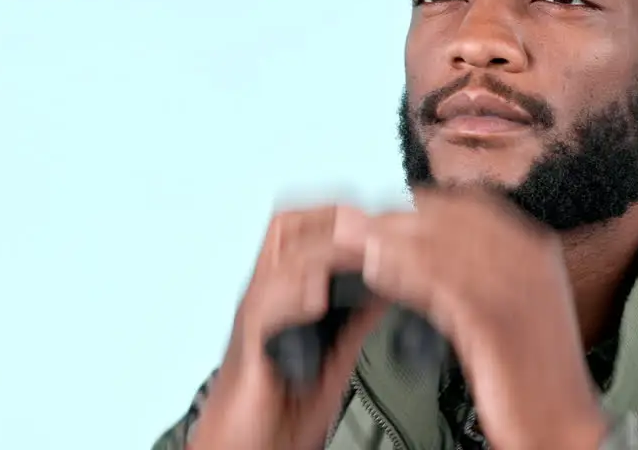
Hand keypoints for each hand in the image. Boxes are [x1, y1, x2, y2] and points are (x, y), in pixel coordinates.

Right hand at [189, 205, 383, 449]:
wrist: (249, 444)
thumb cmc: (284, 400)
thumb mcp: (337, 347)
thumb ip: (359, 312)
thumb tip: (393, 282)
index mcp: (289, 290)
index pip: (307, 225)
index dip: (344, 212)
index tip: (384, 212)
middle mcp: (268, 294)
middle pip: (286, 227)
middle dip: (331, 219)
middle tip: (371, 221)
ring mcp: (254, 318)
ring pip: (279, 263)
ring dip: (321, 251)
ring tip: (357, 249)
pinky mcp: (244, 348)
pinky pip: (261, 312)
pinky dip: (291, 298)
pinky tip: (318, 297)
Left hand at [340, 187, 609, 449]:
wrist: (560, 424)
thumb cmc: (530, 372)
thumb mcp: (507, 304)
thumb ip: (474, 271)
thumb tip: (423, 246)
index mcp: (537, 248)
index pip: (473, 207)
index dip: (423, 206)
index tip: (386, 212)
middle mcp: (531, 258)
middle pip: (452, 220)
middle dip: (400, 220)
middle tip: (356, 224)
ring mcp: (518, 285)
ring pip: (442, 248)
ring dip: (392, 243)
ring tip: (356, 246)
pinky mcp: (498, 318)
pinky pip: (441, 284)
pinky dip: (404, 275)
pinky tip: (378, 274)